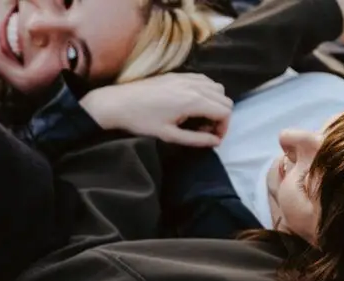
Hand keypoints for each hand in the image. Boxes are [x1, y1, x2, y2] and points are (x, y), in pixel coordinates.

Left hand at [79, 73, 232, 147]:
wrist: (118, 103)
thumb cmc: (141, 121)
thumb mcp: (169, 135)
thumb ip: (195, 139)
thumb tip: (215, 142)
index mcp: (193, 101)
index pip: (225, 111)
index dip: (223, 127)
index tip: (212, 138)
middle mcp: (194, 86)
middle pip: (224, 99)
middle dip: (220, 117)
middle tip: (205, 131)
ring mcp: (186, 77)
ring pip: (216, 87)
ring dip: (214, 103)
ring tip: (199, 118)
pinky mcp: (178, 74)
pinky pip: (203, 80)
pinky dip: (206, 91)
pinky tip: (192, 104)